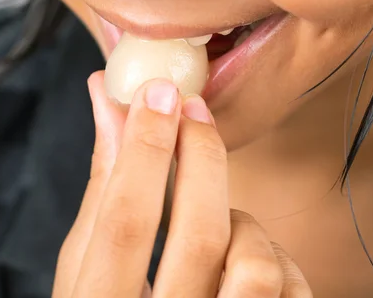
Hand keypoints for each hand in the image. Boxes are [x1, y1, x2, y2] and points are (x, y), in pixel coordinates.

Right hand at [52, 71, 311, 297]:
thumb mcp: (83, 263)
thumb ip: (100, 188)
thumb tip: (108, 105)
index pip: (124, 220)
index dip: (143, 148)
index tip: (156, 94)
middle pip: (197, 234)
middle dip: (200, 155)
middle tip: (192, 111)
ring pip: (253, 264)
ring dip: (237, 219)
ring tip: (214, 214)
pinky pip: (289, 288)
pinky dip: (271, 256)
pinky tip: (242, 256)